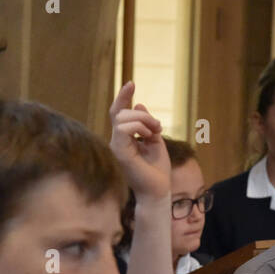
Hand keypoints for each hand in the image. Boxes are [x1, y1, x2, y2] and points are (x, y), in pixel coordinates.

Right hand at [108, 81, 170, 199]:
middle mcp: (116, 141)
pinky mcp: (119, 152)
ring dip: (143, 120)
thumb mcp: (154, 141)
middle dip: (142, 113)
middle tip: (158, 126)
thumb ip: (147, 124)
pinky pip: (124, 128)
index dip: (123, 97)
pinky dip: (139, 127)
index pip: (118, 113)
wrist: (158, 190)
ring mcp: (116, 146)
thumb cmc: (157, 169)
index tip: (131, 83)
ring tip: (156, 131)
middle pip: (122, 112)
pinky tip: (148, 135)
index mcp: (124, 138)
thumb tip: (140, 104)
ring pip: (123, 118)